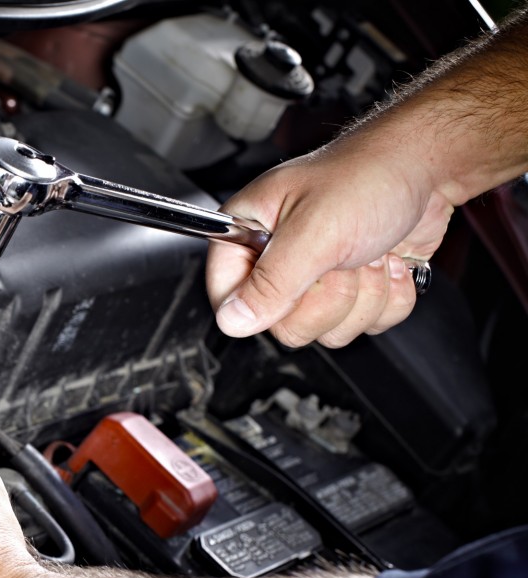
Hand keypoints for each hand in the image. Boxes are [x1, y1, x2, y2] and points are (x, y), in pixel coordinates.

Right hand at [206, 140, 453, 347]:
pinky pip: (364, 326)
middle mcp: (277, 259)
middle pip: (284, 324)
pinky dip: (390, 298)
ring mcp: (317, 278)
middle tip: (342, 257)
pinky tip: (390, 262)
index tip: (298, 281)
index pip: (228, 297)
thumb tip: (232, 321)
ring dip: (365, 295)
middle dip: (330, 297)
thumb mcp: (314, 231)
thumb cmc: (369, 175)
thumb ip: (270, 282)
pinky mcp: (354, 289)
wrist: (430, 166)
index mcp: (248, 233)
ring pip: (327, 330)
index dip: (265, 302)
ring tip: (370, 253)